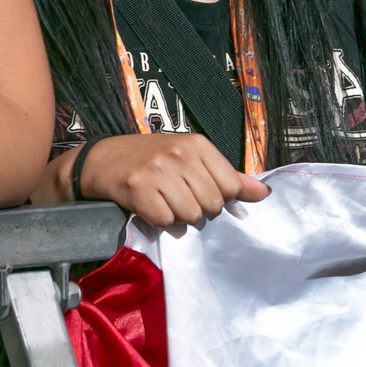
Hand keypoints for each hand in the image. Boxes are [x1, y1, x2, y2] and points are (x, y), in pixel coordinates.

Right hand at [69, 134, 268, 226]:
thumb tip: (263, 193)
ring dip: (178, 217)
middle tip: (177, 197)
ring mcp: (159, 171)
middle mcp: (180, 154)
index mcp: (198, 144)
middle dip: (198, 209)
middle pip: (212, 205)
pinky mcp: (139, 189)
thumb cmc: (150, 159)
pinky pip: (166, 222)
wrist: (102, 160)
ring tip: (164, 202)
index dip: (218, 197)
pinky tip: (149, 207)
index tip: (200, 191)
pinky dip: (158, 221)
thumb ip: (228, 177)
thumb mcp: (191, 159)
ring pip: (191, 216)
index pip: (231, 187)